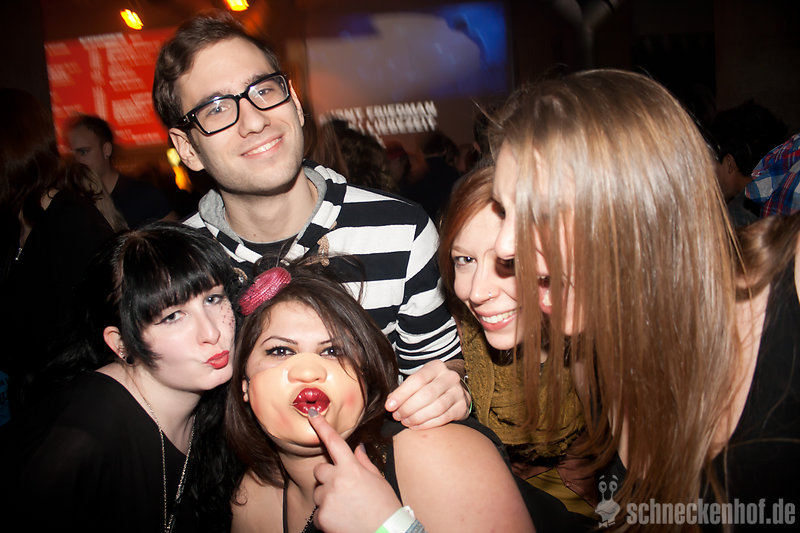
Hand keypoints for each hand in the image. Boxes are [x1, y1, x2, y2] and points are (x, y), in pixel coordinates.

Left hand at [309, 409, 401, 532]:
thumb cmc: (384, 506)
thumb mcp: (378, 480)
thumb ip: (363, 463)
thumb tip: (358, 449)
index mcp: (351, 468)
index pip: (334, 442)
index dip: (321, 426)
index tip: (312, 415)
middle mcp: (337, 480)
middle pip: (319, 470)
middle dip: (327, 477)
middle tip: (343, 489)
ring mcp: (328, 498)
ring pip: (318, 492)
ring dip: (328, 498)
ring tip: (346, 508)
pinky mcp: (322, 517)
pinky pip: (318, 512)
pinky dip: (327, 516)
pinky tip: (342, 520)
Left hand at [384, 359, 469, 429]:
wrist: (454, 391)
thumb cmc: (430, 386)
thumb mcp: (418, 381)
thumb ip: (405, 390)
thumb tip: (390, 403)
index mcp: (436, 367)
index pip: (417, 379)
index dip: (401, 394)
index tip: (389, 406)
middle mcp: (450, 377)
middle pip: (427, 394)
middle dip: (408, 407)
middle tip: (397, 416)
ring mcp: (458, 392)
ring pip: (436, 407)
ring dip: (417, 417)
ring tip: (405, 421)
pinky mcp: (463, 407)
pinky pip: (443, 417)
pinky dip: (427, 424)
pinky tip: (416, 426)